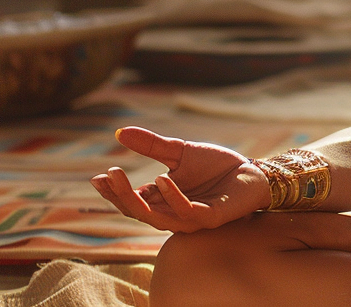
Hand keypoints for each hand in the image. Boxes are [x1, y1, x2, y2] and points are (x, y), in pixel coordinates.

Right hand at [90, 126, 272, 232]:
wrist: (252, 172)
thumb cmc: (217, 166)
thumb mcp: (180, 152)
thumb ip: (152, 146)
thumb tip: (120, 132)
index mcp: (163, 200)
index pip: (132, 200)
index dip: (114, 191)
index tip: (98, 176)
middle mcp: (172, 213)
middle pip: (137, 211)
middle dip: (119, 195)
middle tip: (106, 175)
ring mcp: (190, 218)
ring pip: (155, 217)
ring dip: (135, 199)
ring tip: (120, 176)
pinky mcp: (210, 217)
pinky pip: (186, 212)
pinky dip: (172, 197)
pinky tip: (162, 178)